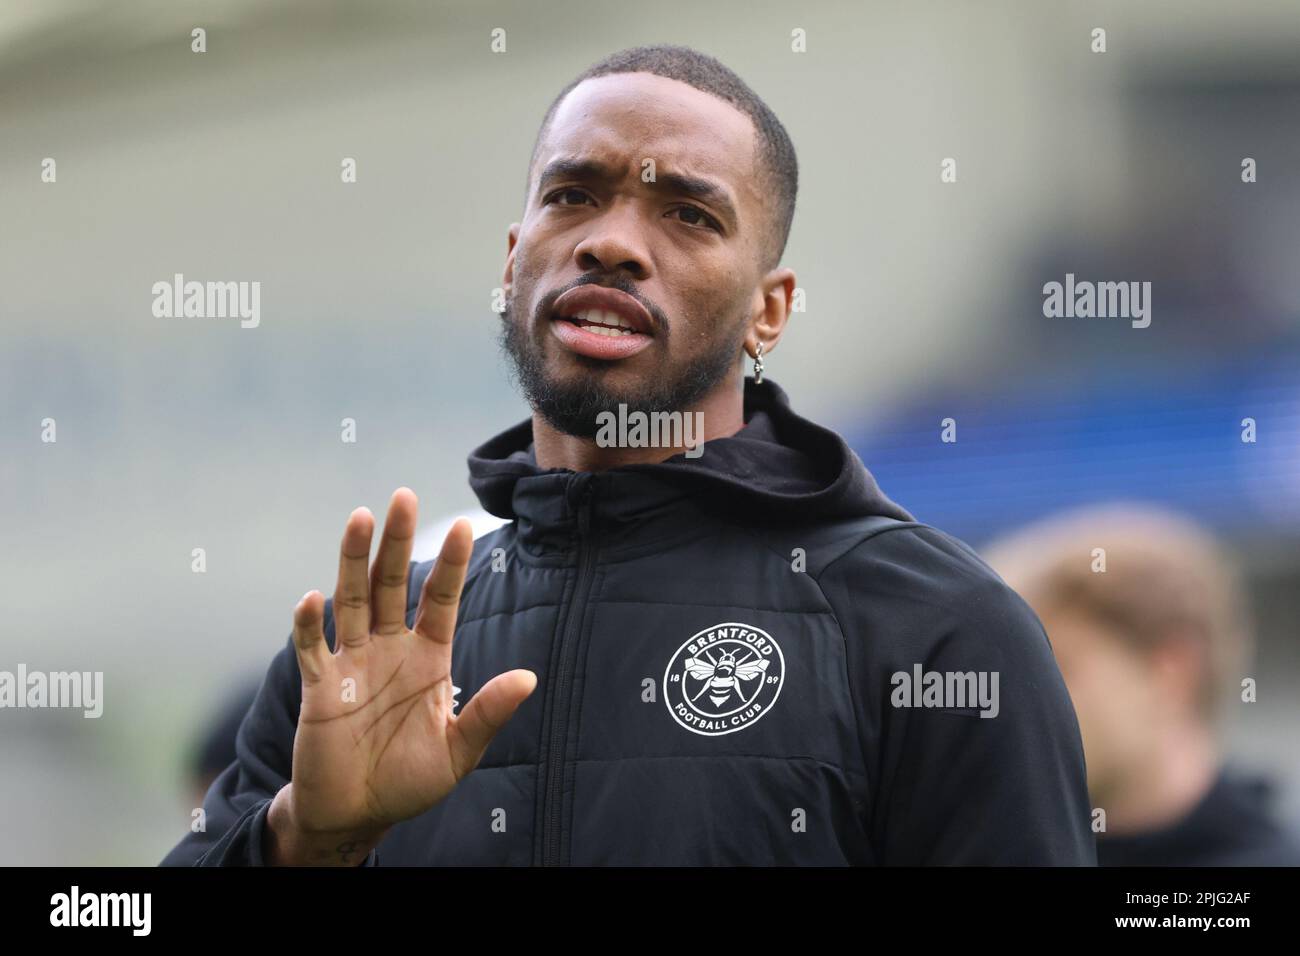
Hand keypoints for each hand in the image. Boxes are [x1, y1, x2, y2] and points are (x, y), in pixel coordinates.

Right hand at [267, 488, 535, 864]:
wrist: (357, 814)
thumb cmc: (410, 780)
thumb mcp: (458, 752)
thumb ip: (487, 713)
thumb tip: (528, 677)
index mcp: (428, 657)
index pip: (440, 599)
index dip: (449, 564)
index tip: (462, 525)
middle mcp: (390, 649)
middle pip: (392, 583)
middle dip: (397, 541)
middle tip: (403, 496)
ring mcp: (352, 662)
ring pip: (352, 599)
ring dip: (352, 559)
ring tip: (359, 517)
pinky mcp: (320, 686)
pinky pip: (312, 648)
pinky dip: (309, 624)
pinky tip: (312, 598)